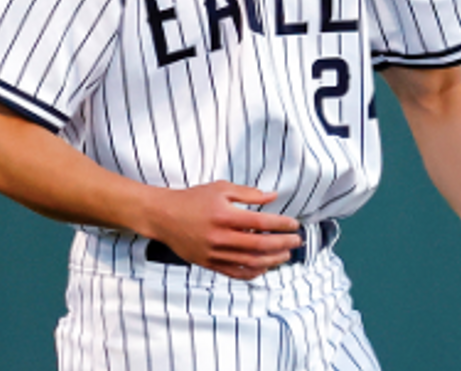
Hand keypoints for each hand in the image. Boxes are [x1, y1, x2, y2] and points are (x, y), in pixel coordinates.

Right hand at [145, 181, 301, 279]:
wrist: (164, 216)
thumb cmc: (193, 199)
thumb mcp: (221, 188)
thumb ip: (249, 193)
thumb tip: (273, 196)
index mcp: (225, 216)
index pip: (262, 223)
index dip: (282, 225)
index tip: (295, 225)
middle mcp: (220, 237)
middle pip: (260, 245)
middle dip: (283, 244)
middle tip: (297, 241)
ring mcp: (214, 253)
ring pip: (250, 262)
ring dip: (272, 260)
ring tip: (286, 255)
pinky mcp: (208, 263)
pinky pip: (235, 272)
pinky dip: (252, 272)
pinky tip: (264, 267)